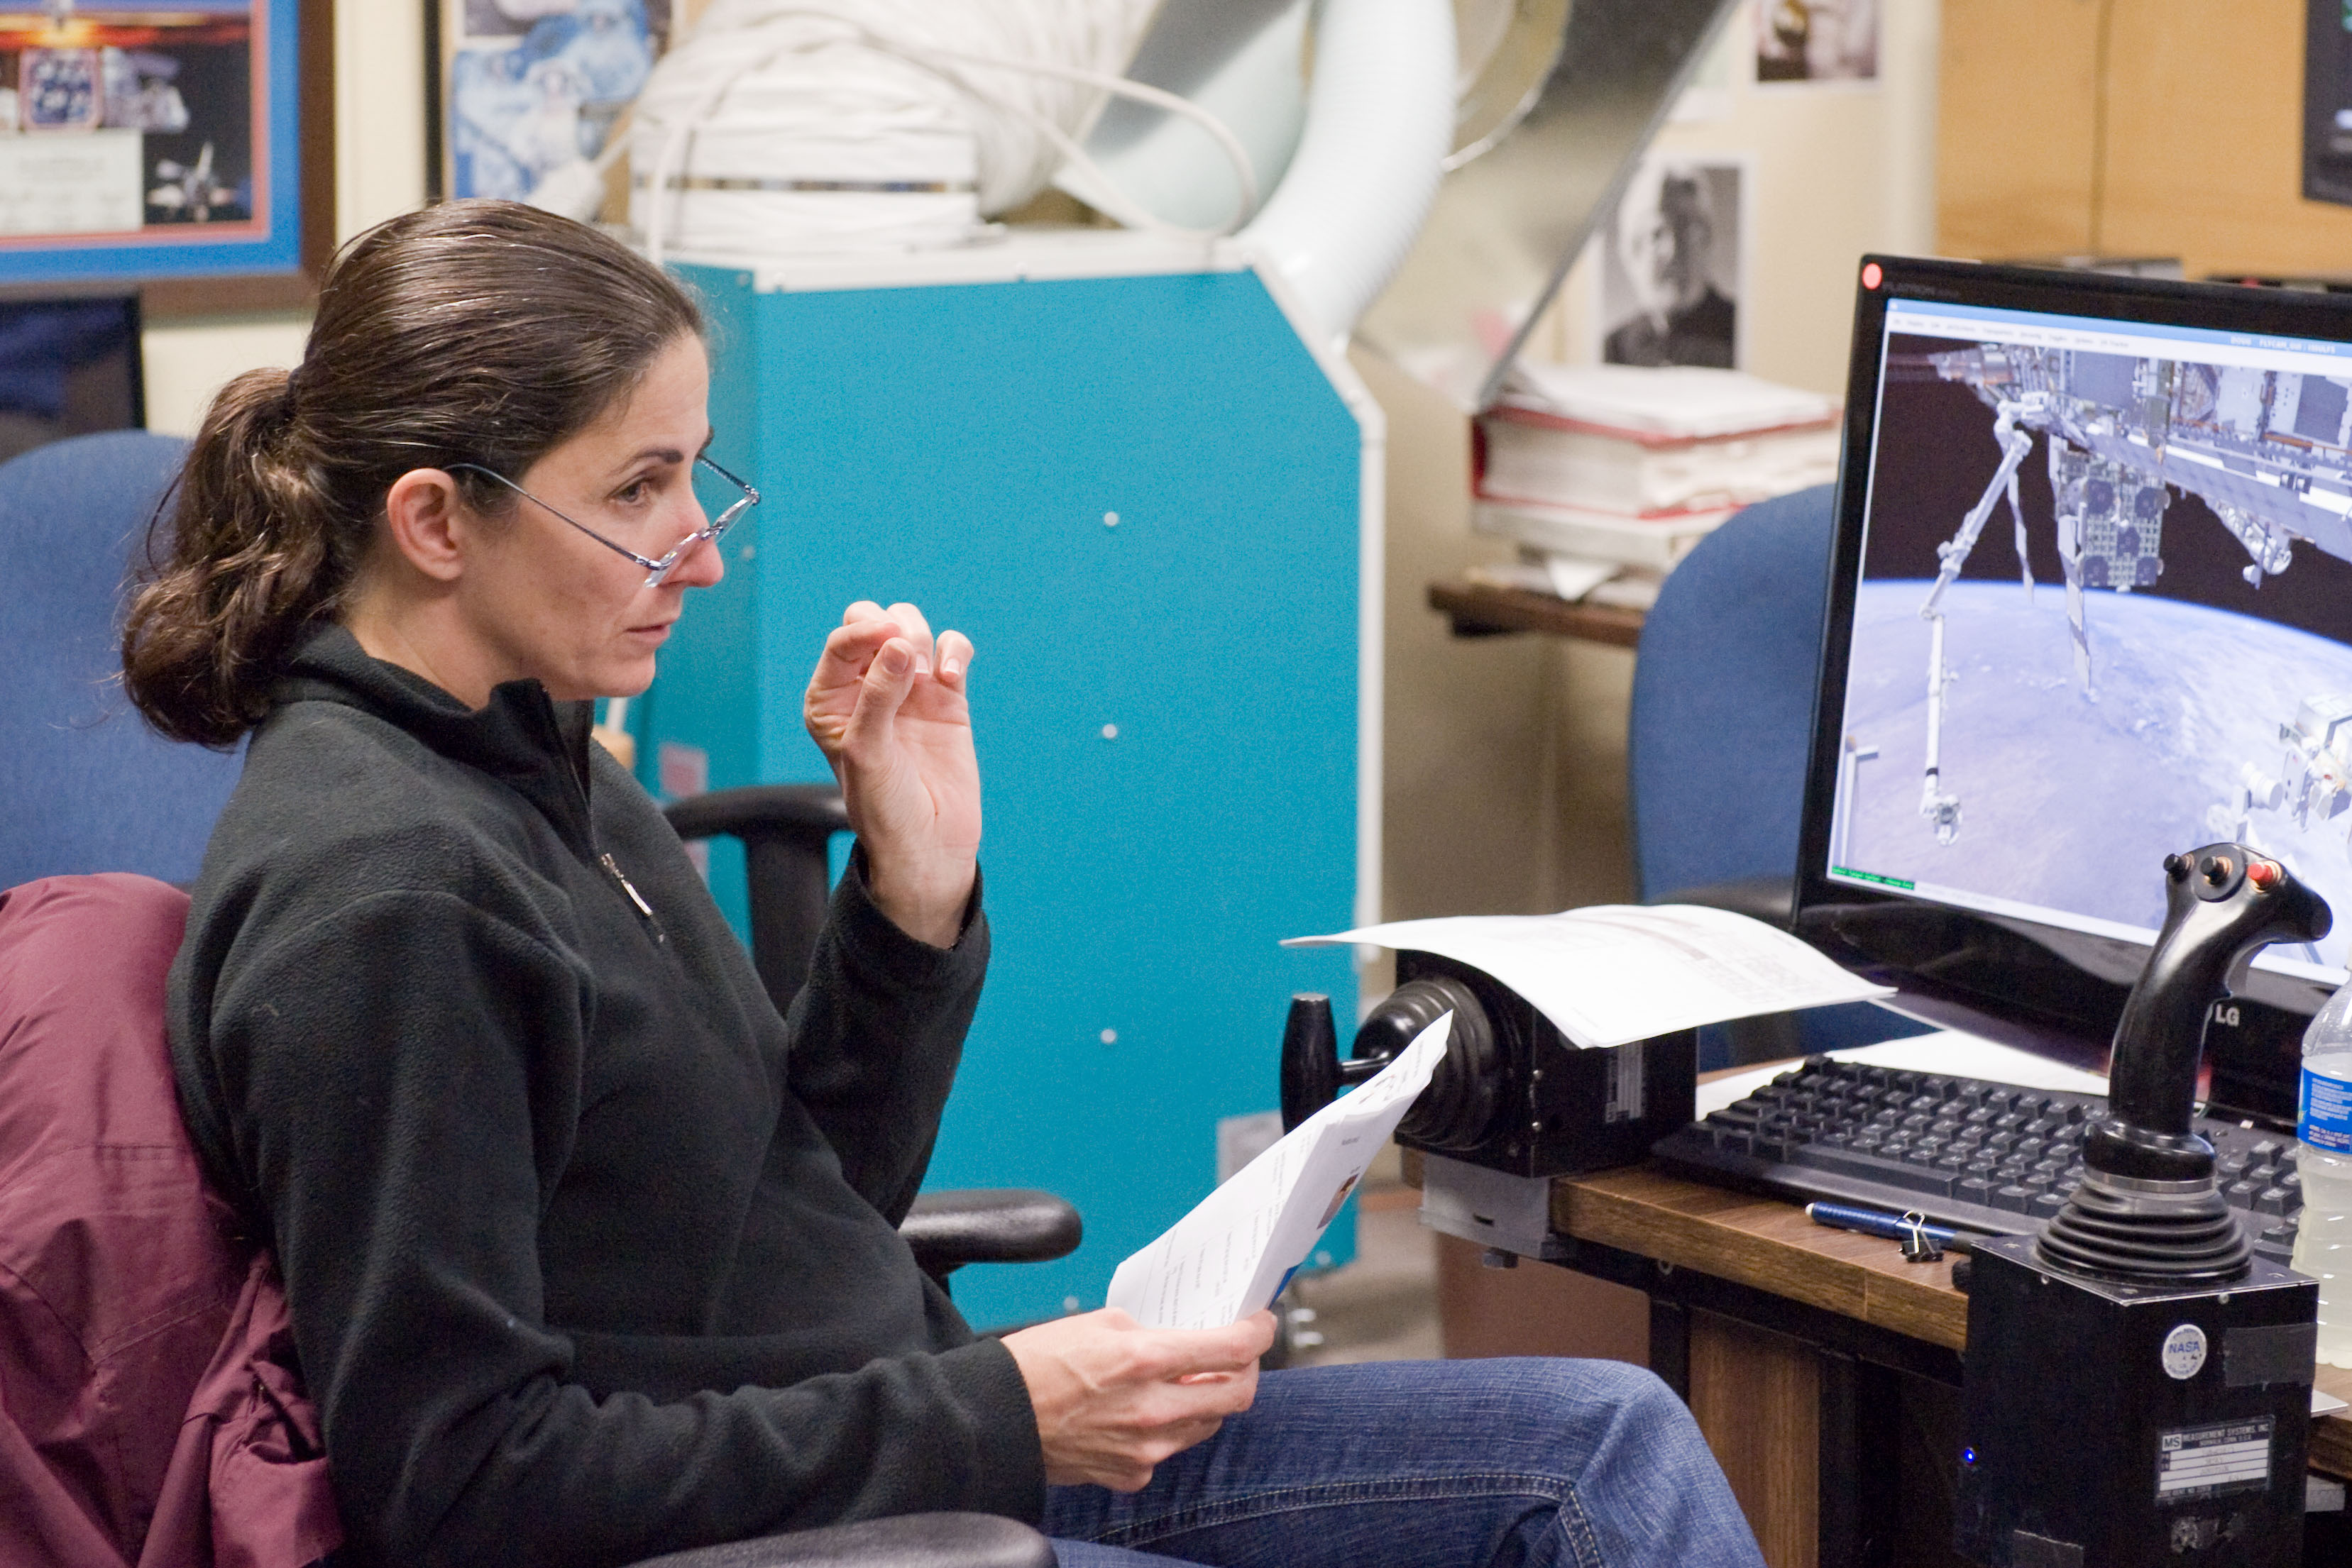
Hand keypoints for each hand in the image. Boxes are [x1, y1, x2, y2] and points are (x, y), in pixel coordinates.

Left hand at [803, 602, 978, 946]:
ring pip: (911, 628)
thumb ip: (878, 695)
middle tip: (908, 661)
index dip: (864, 632)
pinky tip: (953, 677)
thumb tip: (898, 643)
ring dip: (921, 639)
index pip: (842, 643)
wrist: (929, 843)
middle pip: (873, 622)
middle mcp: (866, 688)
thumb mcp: (868, 752)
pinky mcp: (947, 697)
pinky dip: (955, 652)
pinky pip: (950, 649)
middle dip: (892, 630)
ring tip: (929, 679)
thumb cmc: (884, 806)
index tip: (889, 641)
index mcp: (830, 700)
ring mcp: (908, 689)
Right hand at [999, 1309, 1275, 1490]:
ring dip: (1207, 1400)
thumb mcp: (1098, 1323)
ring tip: (1187, 1380)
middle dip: (1246, 1370)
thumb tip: (1185, 1339)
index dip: (1258, 1333)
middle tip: (1237, 1354)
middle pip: (1236, 1394)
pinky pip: (1170, 1449)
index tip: (1261, 1324)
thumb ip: (1151, 1331)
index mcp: (1143, 1360)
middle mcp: (1151, 1409)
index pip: (1230, 1349)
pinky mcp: (1129, 1475)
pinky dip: (1169, 1427)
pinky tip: (1145, 1411)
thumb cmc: (1036, 1364)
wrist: (994, 1419)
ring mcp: (1143, 1449)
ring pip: (1207, 1424)